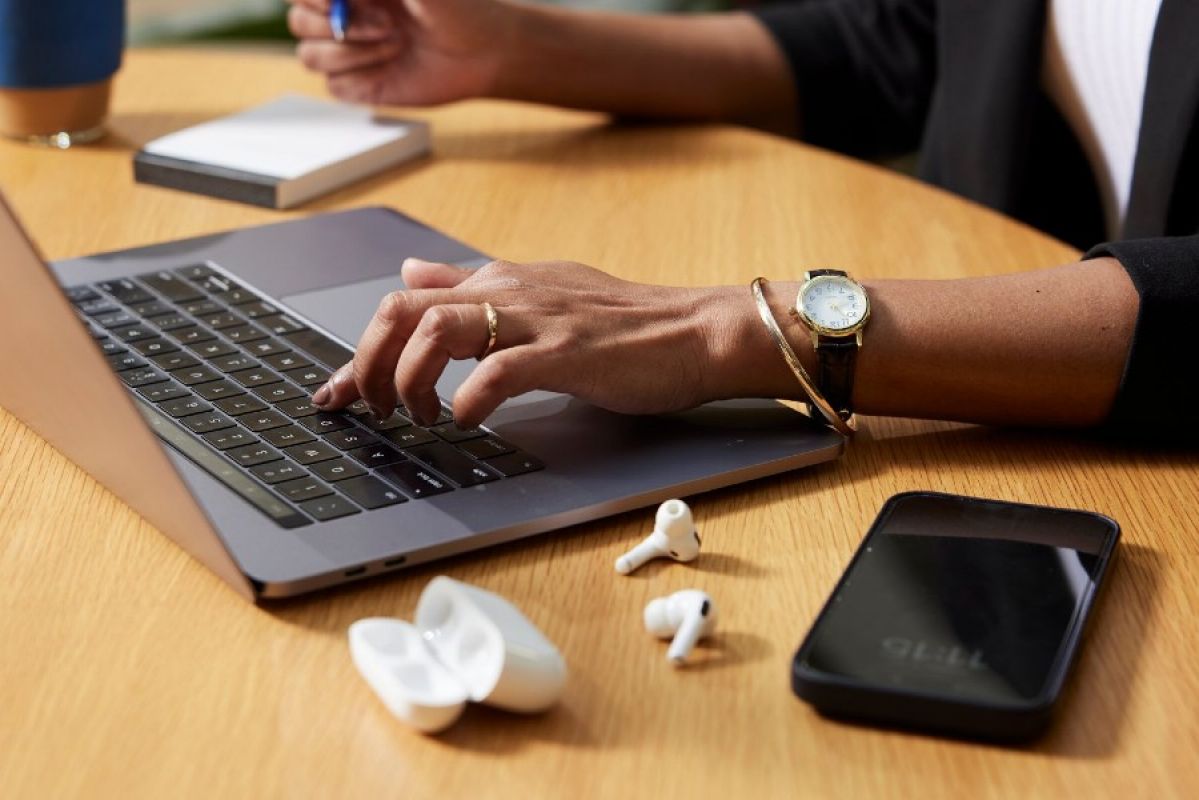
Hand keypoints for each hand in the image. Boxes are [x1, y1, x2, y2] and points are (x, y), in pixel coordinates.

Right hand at [287, 0, 518, 105]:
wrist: (483, 52)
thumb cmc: (455, 6)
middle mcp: (342, 17)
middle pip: (298, 21)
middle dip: (337, 23)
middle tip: (387, 25)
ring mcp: (349, 53)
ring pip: (311, 56)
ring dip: (354, 51)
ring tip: (397, 43)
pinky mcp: (359, 85)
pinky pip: (335, 85)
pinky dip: (361, 76)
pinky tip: (393, 65)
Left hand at [310, 259, 759, 427]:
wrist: (694, 331)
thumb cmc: (621, 323)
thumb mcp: (536, 291)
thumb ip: (470, 284)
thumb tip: (410, 271)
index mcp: (497, 282)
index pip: (402, 304)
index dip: (356, 351)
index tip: (334, 393)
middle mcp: (508, 292)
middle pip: (401, 312)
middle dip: (367, 366)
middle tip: (371, 411)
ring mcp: (537, 320)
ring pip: (437, 331)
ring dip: (410, 381)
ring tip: (419, 417)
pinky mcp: (567, 353)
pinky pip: (498, 370)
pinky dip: (470, 399)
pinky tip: (468, 419)